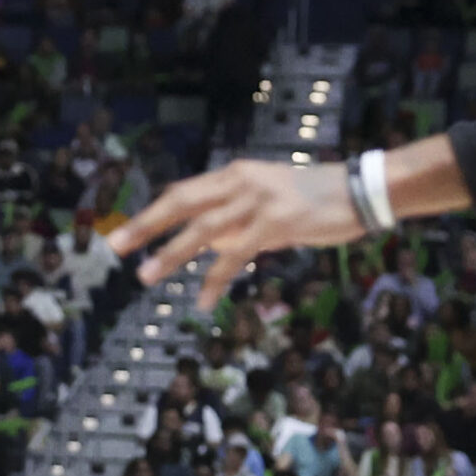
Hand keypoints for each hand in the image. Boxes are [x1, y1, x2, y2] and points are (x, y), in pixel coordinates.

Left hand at [110, 160, 363, 305]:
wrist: (362, 191)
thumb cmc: (315, 200)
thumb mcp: (267, 202)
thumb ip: (236, 221)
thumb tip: (208, 246)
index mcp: (234, 174)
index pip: (182, 192)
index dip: (153, 212)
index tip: (126, 231)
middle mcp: (239, 182)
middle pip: (179, 203)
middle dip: (144, 225)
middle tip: (114, 246)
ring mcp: (257, 201)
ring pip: (202, 230)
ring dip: (170, 255)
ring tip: (145, 275)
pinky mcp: (276, 222)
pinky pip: (236, 255)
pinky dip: (215, 279)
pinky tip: (202, 300)